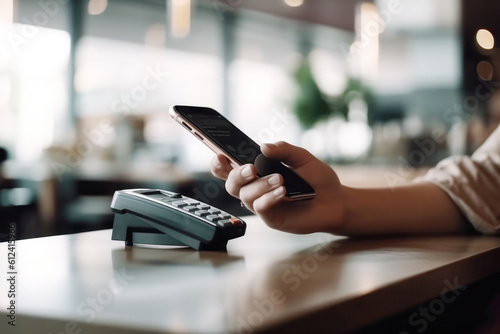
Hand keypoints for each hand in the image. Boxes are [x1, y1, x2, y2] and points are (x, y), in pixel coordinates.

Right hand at [211, 141, 346, 233]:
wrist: (336, 201)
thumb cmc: (317, 179)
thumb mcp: (302, 158)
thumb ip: (284, 150)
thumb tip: (264, 147)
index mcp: (259, 172)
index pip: (231, 168)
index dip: (220, 163)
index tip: (220, 155)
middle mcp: (256, 188)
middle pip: (231, 184)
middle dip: (236, 175)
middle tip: (251, 168)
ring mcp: (262, 204)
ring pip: (245, 196)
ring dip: (260, 185)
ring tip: (280, 179)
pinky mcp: (272, 218)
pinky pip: (260, 209)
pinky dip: (268, 198)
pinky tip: (282, 192)